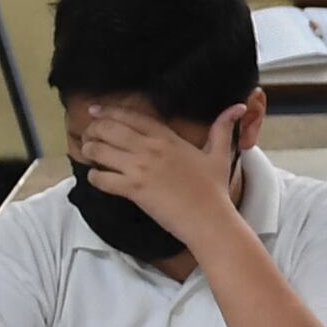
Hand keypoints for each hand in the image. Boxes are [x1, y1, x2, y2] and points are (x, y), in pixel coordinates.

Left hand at [72, 99, 241, 249]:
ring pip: (100, 151)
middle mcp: (150, 148)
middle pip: (109, 129)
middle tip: (88, 135)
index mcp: (168, 138)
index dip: (109, 111)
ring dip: (90, 151)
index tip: (95, 110)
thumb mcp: (220, 154)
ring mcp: (140, 168)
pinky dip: (94, 177)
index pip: (132, 117)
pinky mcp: (134, 190)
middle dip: (93, 130)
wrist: (210, 219)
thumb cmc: (214, 189)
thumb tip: (238, 107)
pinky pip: (102, 178)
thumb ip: (222, 128)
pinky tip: (97, 178)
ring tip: (88, 153)